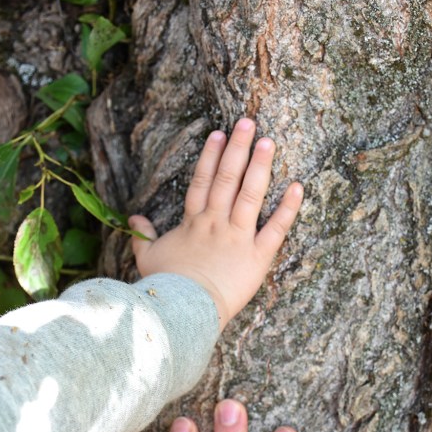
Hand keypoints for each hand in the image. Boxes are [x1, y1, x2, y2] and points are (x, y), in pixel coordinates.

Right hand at [129, 119, 303, 331]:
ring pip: (250, 194)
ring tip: (268, 141)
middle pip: (227, 178)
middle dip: (238, 148)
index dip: (211, 157)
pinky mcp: (257, 256)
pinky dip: (288, 208)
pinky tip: (298, 186)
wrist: (183, 310)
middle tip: (248, 121)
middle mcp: (216, 223)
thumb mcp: (148, 258)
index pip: (202, 182)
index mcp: (193, 223)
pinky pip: (276, 228)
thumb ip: (143, 236)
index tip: (218, 133)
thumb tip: (133, 220)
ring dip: (260, 166)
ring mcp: (237, 237)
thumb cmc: (165, 287)